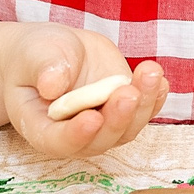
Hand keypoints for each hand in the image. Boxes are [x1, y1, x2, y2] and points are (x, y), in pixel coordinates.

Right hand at [0, 26, 168, 157]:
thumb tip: (52, 85)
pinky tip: (159, 80)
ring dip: (143, 105)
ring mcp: (103, 123)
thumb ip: (43, 69)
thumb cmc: (35, 57)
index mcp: (42, 127)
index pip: (59, 141)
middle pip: (100, 140)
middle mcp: (75, 133)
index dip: (76, 135)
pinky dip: (154, 98)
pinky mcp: (123, 109)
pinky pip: (143, 111)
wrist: (55, 52)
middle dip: (118, 119)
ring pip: (127, 129)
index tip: (92, 118)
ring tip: (150, 73)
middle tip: (128, 93)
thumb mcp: (33, 55)